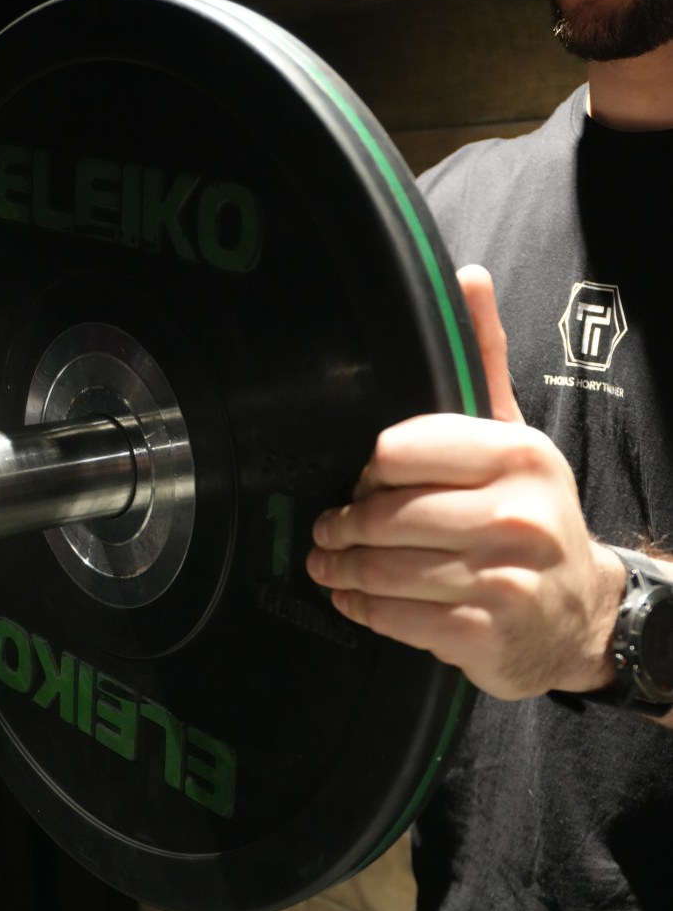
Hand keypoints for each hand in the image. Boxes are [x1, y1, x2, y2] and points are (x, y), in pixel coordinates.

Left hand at [306, 266, 624, 699]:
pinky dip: (362, 608)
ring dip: (342, 567)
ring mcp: (499, 579)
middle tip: (327, 527)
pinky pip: (395, 617)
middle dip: (344, 523)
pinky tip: (350, 597)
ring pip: (383, 568)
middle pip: (385, 513)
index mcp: (516, 456)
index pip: (400, 448)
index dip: (370, 468)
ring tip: (326, 561)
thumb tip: (466, 278)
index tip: (364, 479)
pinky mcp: (482, 632)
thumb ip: (484, 362)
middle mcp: (514, 515)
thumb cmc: (534, 515)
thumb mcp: (517, 438)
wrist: (582, 613)